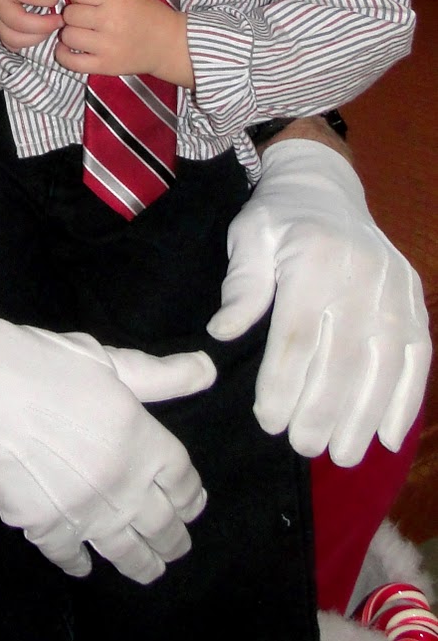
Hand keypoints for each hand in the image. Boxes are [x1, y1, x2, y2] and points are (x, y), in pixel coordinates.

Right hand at [0, 295, 214, 583]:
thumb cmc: (35, 361)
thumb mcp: (103, 359)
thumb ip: (158, 375)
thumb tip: (207, 370)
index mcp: (141, 439)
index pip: (182, 480)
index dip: (191, 495)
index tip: (192, 503)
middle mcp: (122, 484)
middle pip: (161, 523)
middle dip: (173, 537)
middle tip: (176, 545)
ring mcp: (83, 511)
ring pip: (125, 550)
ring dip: (142, 563)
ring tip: (150, 570)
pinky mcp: (43, 526)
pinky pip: (71, 555)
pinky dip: (80, 564)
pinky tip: (85, 567)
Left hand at [56, 0, 194, 88]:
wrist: (170, 44)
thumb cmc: (150, 15)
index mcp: (116, 0)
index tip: (86, 0)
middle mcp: (110, 22)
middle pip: (70, 14)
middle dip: (74, 14)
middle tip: (84, 19)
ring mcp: (106, 46)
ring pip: (67, 36)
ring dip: (70, 33)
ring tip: (81, 33)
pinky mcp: (105, 66)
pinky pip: (70, 61)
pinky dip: (63, 55)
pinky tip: (69, 49)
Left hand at [207, 139, 431, 465]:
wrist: (325, 186)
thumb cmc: (278, 217)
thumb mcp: (249, 237)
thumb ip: (242, 286)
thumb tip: (223, 333)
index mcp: (314, 258)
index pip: (298, 336)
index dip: (283, 384)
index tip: (268, 422)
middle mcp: (362, 276)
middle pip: (343, 358)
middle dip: (323, 410)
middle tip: (304, 448)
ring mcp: (395, 290)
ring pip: (383, 365)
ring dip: (364, 416)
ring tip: (342, 454)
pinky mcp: (414, 300)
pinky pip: (417, 357)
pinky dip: (406, 399)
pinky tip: (387, 435)